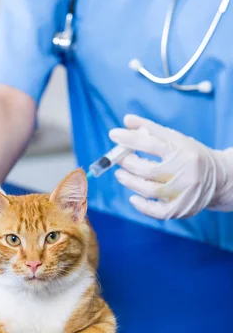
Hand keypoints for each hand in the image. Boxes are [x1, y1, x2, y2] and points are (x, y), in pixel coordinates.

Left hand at [109, 115, 232, 219]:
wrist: (219, 178)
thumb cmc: (191, 155)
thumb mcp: (176, 139)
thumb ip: (151, 129)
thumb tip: (126, 120)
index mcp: (183, 150)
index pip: (151, 143)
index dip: (129, 139)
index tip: (113, 135)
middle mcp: (186, 171)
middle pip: (148, 170)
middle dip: (128, 163)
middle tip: (119, 159)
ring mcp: (185, 191)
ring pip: (151, 190)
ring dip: (130, 182)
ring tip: (120, 175)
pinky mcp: (183, 208)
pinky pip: (159, 212)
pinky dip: (143, 207)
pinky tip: (133, 198)